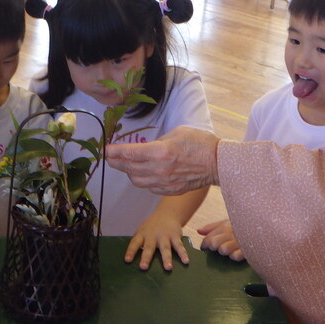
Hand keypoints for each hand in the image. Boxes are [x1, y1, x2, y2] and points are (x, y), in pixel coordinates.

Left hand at [106, 126, 220, 193]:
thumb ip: (157, 142)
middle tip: (110, 157)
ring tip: (125, 164)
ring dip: (128, 172)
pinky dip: (142, 180)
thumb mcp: (176, 133)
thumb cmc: (200, 143)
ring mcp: (165, 182)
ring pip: (137, 180)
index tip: (106, 149)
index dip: (114, 152)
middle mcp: (160, 169)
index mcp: (161, 152)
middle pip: (129, 168)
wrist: (218, 163)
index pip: (130, 154)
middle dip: (116, 162)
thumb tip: (145, 148)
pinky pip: (149, 187)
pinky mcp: (170, 190)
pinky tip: (142, 173)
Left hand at [124, 213, 188, 270]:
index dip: (131, 251)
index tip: (127, 260)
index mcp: (142, 234)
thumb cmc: (152, 227)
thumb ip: (140, 243)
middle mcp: (152, 235)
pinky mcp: (175, 236)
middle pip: (149, 247)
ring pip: (165, 248)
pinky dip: (183, 253)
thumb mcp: (143, 231)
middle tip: (143, 267)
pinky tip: (186, 261)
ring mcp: (164, 236)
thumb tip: (133, 261)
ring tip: (168, 268)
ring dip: (167, 258)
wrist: (167, 213)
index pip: (135, 243)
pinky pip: (179, 246)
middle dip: (146, 258)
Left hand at [198, 219, 244, 261]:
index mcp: (225, 226)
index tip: (205, 248)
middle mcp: (231, 233)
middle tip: (218, 248)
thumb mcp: (227, 223)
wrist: (262, 227)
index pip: (208, 238)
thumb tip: (199, 231)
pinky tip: (238, 253)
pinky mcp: (248, 250)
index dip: (205, 244)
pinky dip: (235, 256)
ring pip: (223, 250)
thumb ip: (213, 227)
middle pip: (213, 244)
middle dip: (214, 248)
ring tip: (229, 249)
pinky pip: (235, 256)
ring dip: (225, 251)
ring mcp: (240, 241)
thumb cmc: (242, 226)